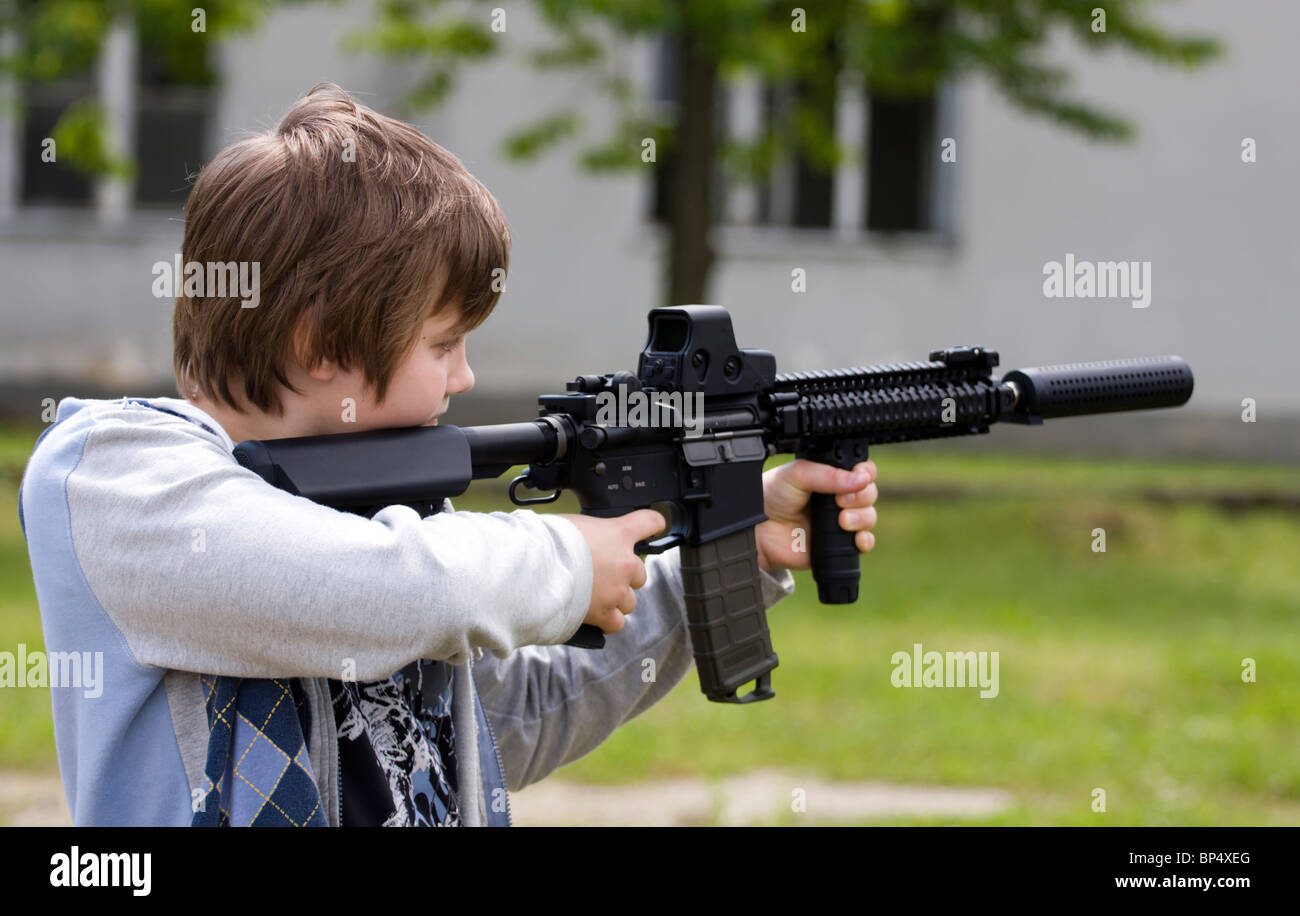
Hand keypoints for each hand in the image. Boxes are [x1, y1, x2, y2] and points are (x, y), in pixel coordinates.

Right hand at [558, 509, 666, 633]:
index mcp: (618, 534)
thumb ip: (589, 534)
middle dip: (624, 575)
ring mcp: (616, 590)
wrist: (536, 568)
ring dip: (616, 600)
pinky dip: (607, 621)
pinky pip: (616, 623)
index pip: (650, 522)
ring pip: (629, 601)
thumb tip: (582, 540)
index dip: (655, 524)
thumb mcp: (572, 524)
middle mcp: (624, 563)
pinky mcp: (603, 613)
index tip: (656, 527)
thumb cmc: (548, 542)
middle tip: (602, 574)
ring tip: (594, 597)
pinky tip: (595, 616)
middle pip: (640, 573)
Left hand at [754, 459, 877, 572]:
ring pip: (869, 517)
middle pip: (869, 493)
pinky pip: (864, 543)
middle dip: (862, 496)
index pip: (862, 471)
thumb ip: (827, 474)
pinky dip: (865, 541)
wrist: (759, 531)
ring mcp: (840, 521)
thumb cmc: (771, 497)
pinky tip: (856, 539)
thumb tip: (861, 478)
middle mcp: (839, 497)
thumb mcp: (797, 475)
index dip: (865, 473)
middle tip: (840, 501)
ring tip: (842, 521)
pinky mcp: (839, 544)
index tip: (859, 476)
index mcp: (831, 476)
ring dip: (862, 518)